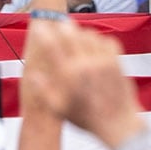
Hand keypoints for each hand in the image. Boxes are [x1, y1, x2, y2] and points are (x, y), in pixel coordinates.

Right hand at [21, 13, 145, 147]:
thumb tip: (32, 75)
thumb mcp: (60, 110)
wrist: (118, 124)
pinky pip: (108, 40)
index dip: (45, 35)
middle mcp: (85, 65)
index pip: (53, 48)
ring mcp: (102, 62)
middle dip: (64, 27)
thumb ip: (44, 91)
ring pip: (90, 35)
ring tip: (77, 35)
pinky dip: (100, 39)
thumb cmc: (87, 119)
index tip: (41, 28)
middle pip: (72, 35)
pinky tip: (96, 44)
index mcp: (69, 76)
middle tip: (60, 24)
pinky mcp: (116, 63)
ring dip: (82, 32)